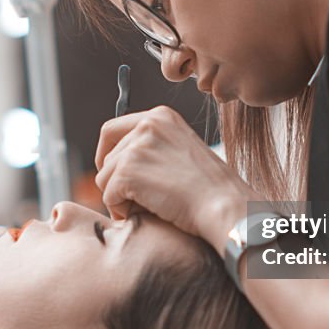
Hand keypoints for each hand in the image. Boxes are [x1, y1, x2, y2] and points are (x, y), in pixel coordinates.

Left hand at [94, 106, 254, 247]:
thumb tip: (114, 161)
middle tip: (131, 200)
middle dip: (114, 182)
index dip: (106, 154)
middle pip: (107, 156)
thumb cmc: (209, 188)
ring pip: (104, 177)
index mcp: (160, 116)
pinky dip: (120, 209)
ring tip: (144, 208)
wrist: (224, 204)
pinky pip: (108, 195)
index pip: (112, 129)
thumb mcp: (182, 150)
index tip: (112, 173)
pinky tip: (144, 212)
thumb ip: (153, 147)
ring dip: (118, 197)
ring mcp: (137, 146)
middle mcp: (147, 124)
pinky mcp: (129, 170)